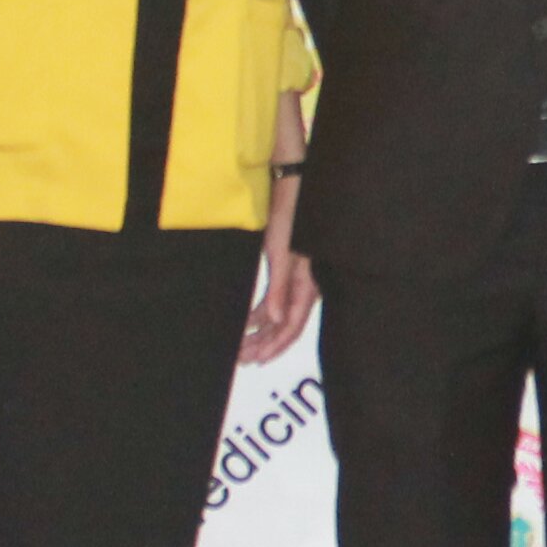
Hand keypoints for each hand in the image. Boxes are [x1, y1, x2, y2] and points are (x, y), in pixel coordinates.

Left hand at [245, 172, 317, 362]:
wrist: (289, 186)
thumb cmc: (289, 217)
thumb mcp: (282, 254)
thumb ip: (280, 289)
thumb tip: (276, 321)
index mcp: (305, 285)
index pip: (292, 326)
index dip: (275, 346)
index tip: (256, 359)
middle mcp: (302, 287)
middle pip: (284, 326)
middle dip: (264, 344)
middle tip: (242, 359)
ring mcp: (293, 279)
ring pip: (277, 316)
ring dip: (260, 332)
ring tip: (241, 346)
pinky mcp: (284, 269)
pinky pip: (272, 300)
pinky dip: (259, 314)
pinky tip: (246, 322)